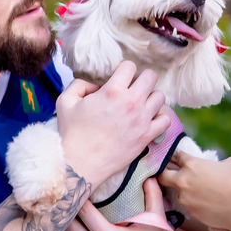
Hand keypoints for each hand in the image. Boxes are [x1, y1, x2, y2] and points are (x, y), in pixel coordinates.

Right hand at [55, 61, 168, 184]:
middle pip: (151, 77)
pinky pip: (166, 120)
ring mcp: (142, 119)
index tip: (120, 78)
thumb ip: (80, 84)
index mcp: (112, 91)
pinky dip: (159, 118)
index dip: (124, 70)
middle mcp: (131, 102)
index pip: (130, 66)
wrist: (81, 163)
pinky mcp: (147, 136)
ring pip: (160, 97)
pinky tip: (148, 119)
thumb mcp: (65, 101)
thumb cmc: (72, 133)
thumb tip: (96, 85)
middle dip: (142, 79)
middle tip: (133, 88)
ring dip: (151, 97)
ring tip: (141, 104)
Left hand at [158, 150, 230, 230]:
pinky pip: (188, 204)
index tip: (177, 159)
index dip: (177, 157)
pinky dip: (193, 202)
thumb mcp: (229, 163)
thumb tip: (215, 166)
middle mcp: (183, 180)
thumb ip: (216, 162)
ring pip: (177, 192)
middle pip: (162, 175)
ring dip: (184, 191)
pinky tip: (205, 203)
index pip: (176, 156)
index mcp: (192, 164)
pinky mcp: (189, 210)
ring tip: (199, 193)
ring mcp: (184, 197)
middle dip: (163, 174)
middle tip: (169, 175)